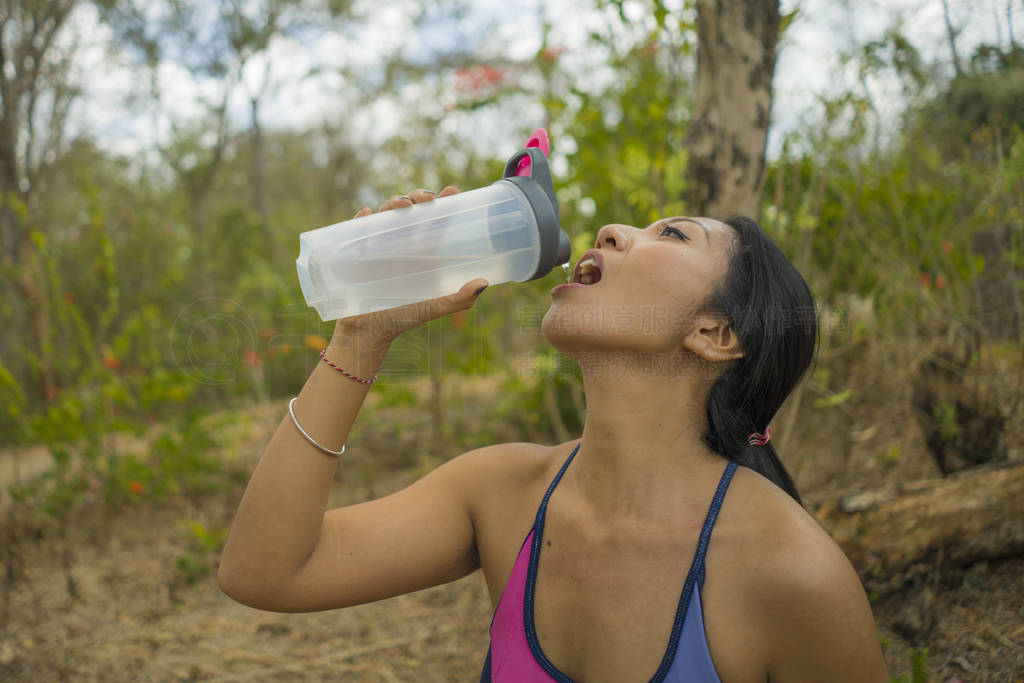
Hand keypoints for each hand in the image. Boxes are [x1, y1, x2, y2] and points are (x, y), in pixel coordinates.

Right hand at [331, 187, 488, 346]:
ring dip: (393, 203)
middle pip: (410, 210)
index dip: (443, 202)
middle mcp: (399, 244)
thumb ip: (459, 299)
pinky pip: (355, 231)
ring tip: (403, 204)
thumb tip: (483, 283)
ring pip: (385, 215)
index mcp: (420, 252)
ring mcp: (376, 247)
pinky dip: (360, 220)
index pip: (433, 221)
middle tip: (428, 198)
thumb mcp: (434, 307)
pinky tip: (367, 214)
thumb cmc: (403, 319)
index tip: (453, 190)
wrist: (370, 333)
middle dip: (418, 196)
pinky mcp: (355, 254)